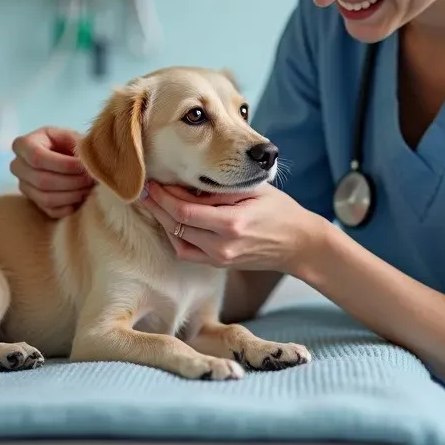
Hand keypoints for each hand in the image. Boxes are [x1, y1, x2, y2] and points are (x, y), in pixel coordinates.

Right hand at [10, 126, 93, 217]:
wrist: (65, 155)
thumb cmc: (68, 143)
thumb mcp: (71, 137)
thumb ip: (78, 146)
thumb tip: (87, 163)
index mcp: (23, 144)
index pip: (37, 157)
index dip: (64, 165)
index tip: (84, 166)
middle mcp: (17, 166)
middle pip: (42, 180)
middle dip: (71, 181)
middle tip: (91, 179)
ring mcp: (24, 186)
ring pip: (46, 198)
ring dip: (72, 195)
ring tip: (89, 188)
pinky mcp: (33, 202)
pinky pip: (50, 210)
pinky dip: (68, 206)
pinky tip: (81, 198)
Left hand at [138, 181, 326, 274]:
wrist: (300, 244)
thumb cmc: (280, 210)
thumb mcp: (253, 190)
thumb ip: (221, 188)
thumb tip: (186, 180)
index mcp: (231, 224)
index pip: (183, 210)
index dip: (163, 195)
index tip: (153, 179)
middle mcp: (221, 246)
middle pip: (175, 225)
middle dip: (156, 205)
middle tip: (144, 187)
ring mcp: (219, 258)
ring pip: (176, 240)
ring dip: (162, 220)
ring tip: (153, 201)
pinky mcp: (218, 264)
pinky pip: (186, 251)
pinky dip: (174, 234)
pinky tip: (170, 219)